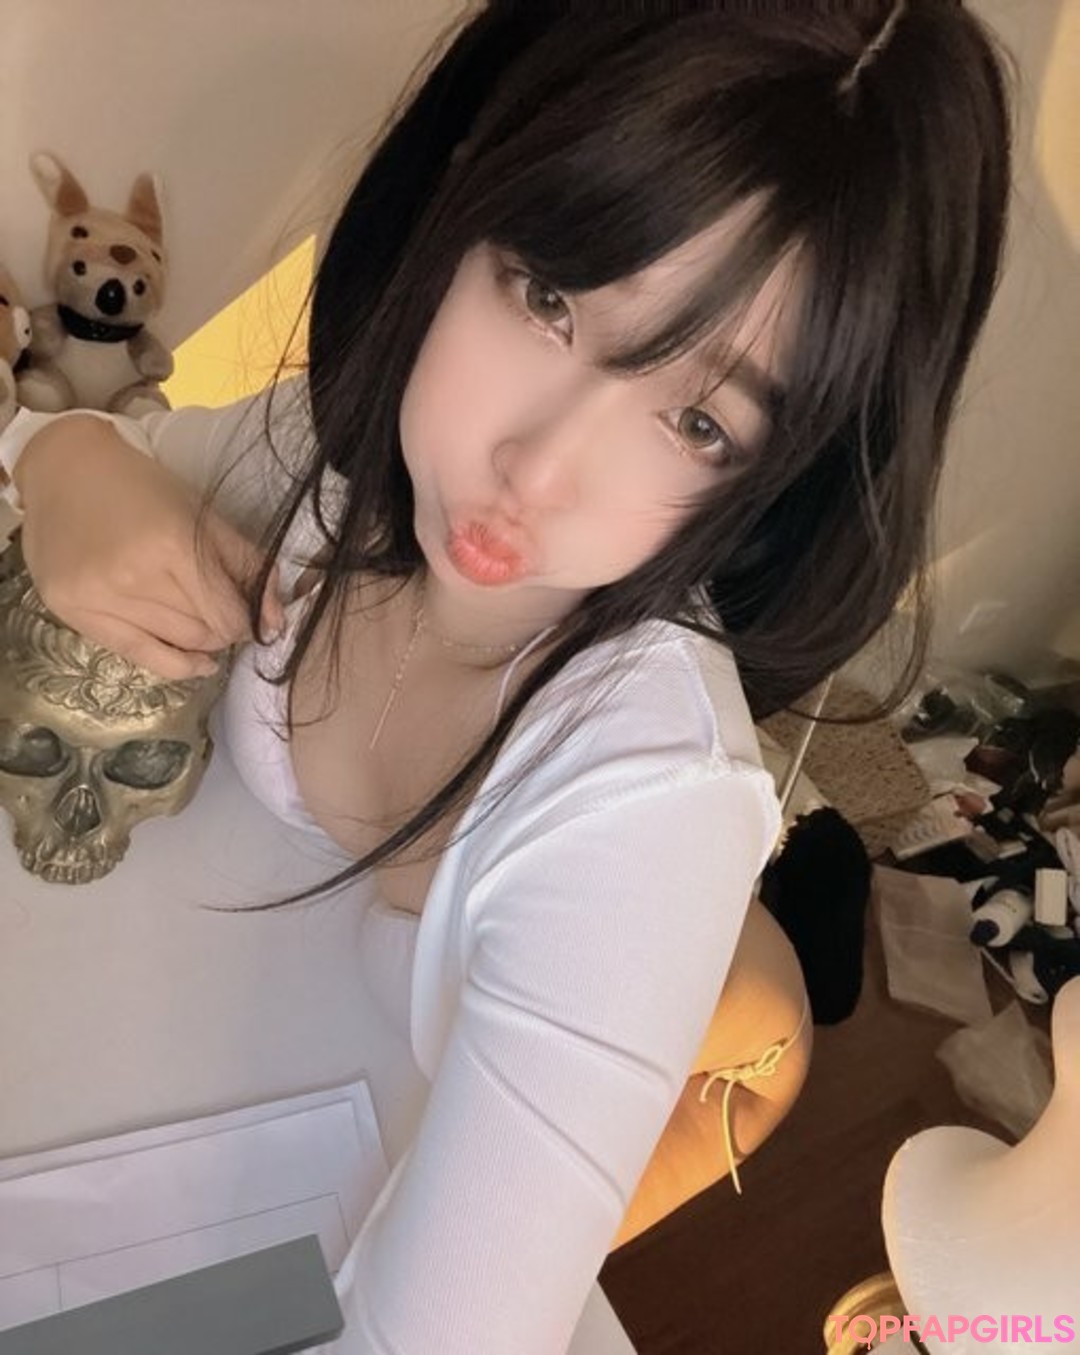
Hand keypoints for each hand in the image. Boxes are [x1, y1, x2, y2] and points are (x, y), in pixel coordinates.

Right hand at [16, 414, 286, 679]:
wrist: (66, 474)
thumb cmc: (143, 489)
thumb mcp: (203, 516)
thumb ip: (250, 566)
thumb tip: (277, 623)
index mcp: (171, 545)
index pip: (227, 615)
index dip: (246, 621)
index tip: (248, 613)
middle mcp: (133, 578)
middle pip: (203, 632)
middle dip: (224, 629)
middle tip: (223, 612)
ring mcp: (99, 600)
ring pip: (177, 646)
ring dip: (201, 642)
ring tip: (204, 624)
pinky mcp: (75, 615)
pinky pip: (140, 657)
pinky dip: (176, 664)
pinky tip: (197, 662)